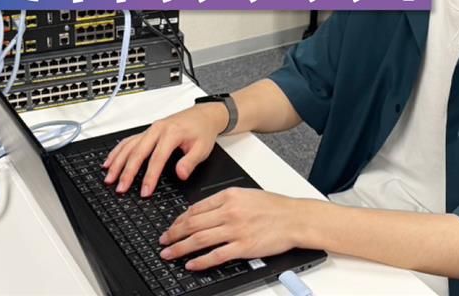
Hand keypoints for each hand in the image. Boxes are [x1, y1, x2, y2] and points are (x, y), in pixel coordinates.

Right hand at [102, 103, 227, 196]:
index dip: (150, 176)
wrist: (203, 115)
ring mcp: (150, 130)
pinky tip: (109, 161)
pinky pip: (128, 141)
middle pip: (138, 152)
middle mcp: (157, 130)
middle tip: (120, 188)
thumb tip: (181, 174)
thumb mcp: (203, 148)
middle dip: (127, 172)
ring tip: (109, 178)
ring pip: (129, 146)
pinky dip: (117, 151)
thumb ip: (191, 161)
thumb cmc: (202, 130)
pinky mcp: (147, 131)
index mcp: (171, 133)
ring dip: (117, 162)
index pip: (157, 158)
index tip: (145, 191)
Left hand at [158, 187, 302, 270]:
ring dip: (180, 247)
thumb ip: (224, 201)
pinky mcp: (244, 246)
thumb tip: (201, 211)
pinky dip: (201, 261)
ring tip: (169, 253)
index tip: (171, 227)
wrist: (295, 218)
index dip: (179, 220)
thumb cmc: (274, 207)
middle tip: (162, 241)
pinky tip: (191, 264)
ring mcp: (236, 230)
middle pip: (192, 223)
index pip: (195, 208)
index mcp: (229, 196)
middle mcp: (230, 211)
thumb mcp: (245, 194)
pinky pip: (216, 255)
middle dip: (173, 233)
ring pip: (199, 239)